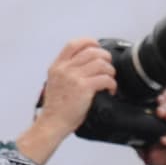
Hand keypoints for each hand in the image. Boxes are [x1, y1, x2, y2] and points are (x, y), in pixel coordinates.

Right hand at [17, 38, 117, 163]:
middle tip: (109, 68)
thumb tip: (85, 66)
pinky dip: (112, 84)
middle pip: (91, 51)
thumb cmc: (57, 108)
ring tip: (110, 81)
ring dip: (110, 71)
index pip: (74, 44)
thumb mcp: (56, 82)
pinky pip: (105, 78)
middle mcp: (65, 68)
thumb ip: (67, 72)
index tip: (98, 48)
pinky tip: (110, 90)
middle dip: (105, 58)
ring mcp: (74, 77)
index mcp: (57, 66)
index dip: (89, 42)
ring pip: (101, 63)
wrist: (53, 122)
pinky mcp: (84, 88)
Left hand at [140, 92, 165, 164]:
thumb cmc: (161, 155)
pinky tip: (164, 139)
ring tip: (163, 114)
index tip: (155, 93)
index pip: (165, 104)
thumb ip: (135, 137)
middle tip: (157, 104)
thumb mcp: (143, 145)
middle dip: (165, 103)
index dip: (162, 96)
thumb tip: (120, 131)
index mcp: (164, 120)